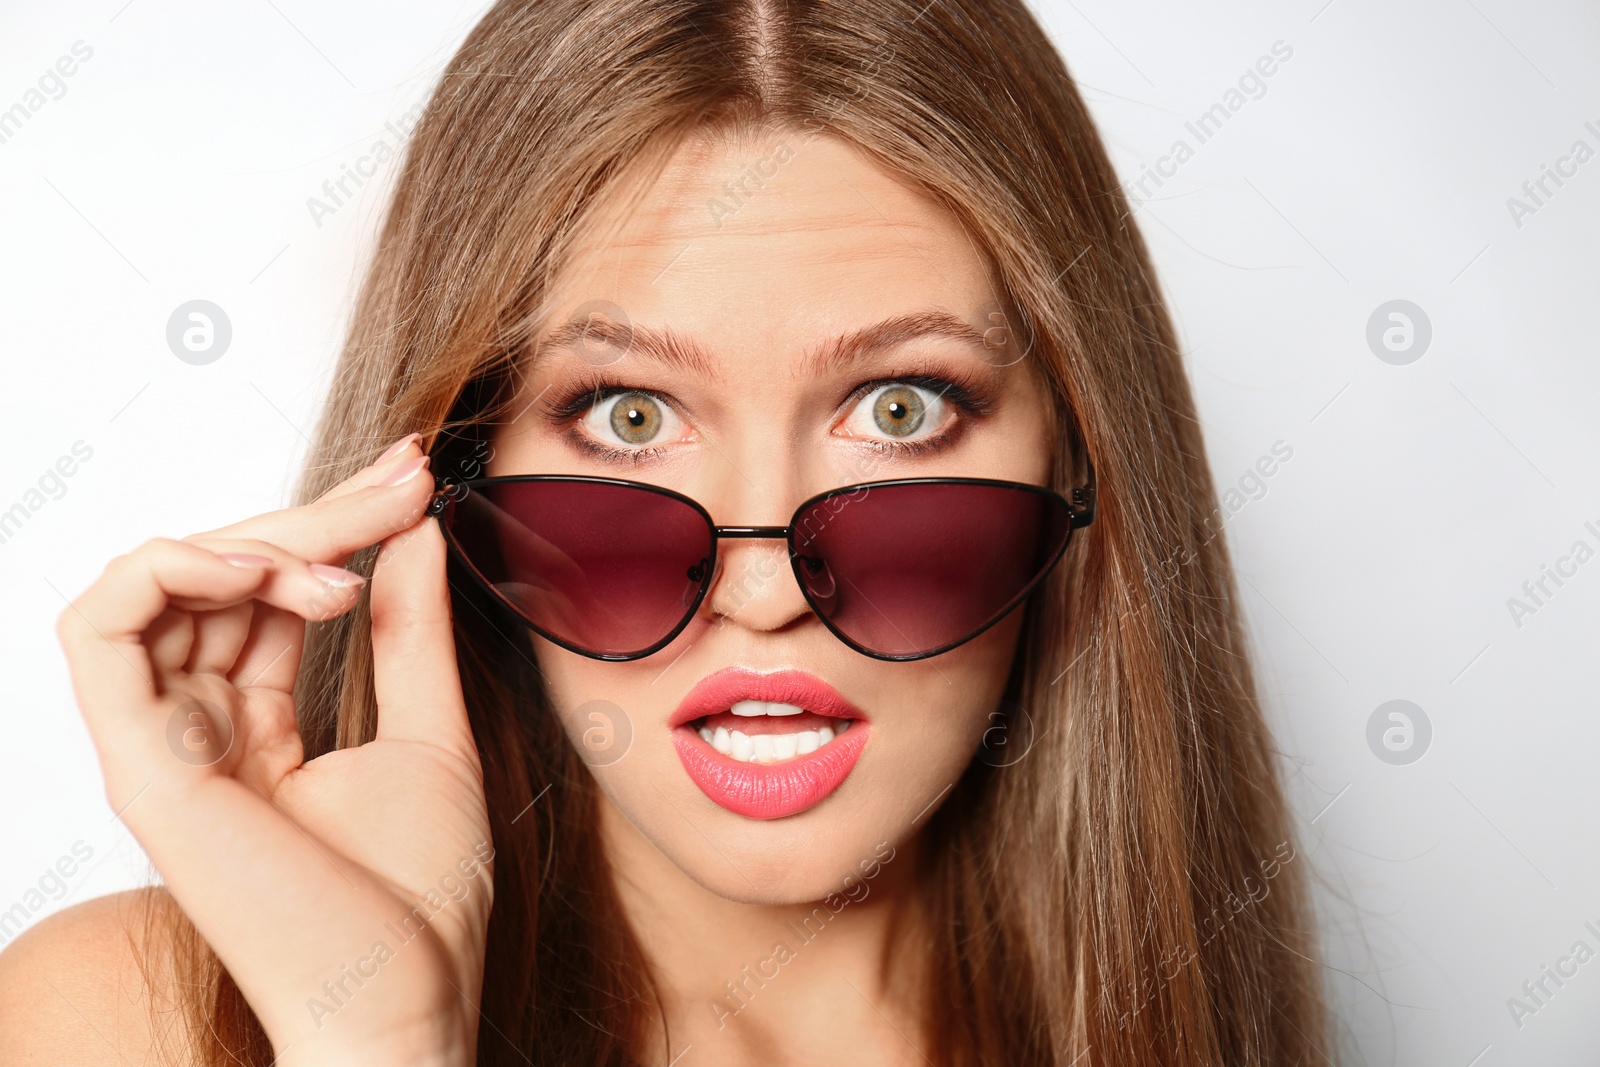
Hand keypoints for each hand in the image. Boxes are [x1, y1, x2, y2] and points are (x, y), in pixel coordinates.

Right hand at [56, 438, 490, 1066]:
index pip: (267, 594)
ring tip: (338, 564)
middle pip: (219, 579)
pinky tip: (263, 570)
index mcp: (255, 728)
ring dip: (251, 541)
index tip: (414, 480)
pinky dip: (172, 571)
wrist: (407, 1000)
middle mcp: (198, 731)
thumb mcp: (428, 732)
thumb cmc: (419, 899)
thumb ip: (408, 632)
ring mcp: (164, 747)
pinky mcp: (144, 765)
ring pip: (159, 584)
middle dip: (312, 516)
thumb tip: (413, 534)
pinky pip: (102, 629)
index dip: (333, 524)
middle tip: (401, 484)